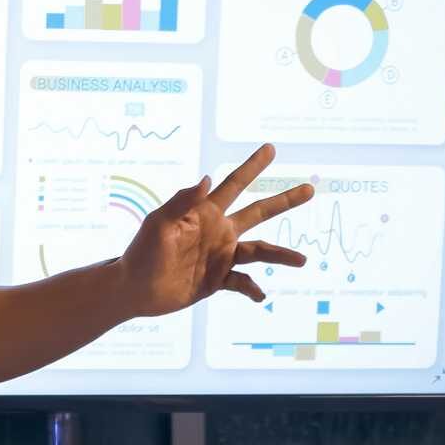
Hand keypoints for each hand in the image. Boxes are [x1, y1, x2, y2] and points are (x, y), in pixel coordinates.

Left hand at [115, 144, 313, 315]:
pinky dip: (252, 289)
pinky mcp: (218, 281)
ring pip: (259, 252)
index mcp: (205, 213)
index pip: (233, 185)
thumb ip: (182, 202)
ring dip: (281, 255)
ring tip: (301, 260)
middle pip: (259, 213)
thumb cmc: (142, 252)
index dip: (252, 167)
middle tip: (310, 189)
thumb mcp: (158, 224)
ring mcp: (221, 257)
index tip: (270, 149)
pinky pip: (242, 284)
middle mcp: (219, 232)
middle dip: (284, 201)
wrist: (134, 290)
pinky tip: (259, 295)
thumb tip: (209, 178)